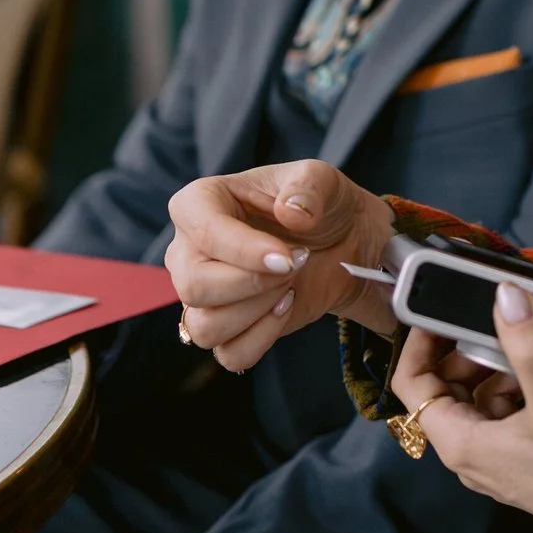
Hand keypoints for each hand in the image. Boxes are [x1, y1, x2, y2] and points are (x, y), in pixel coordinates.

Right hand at [166, 160, 396, 370]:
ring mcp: (202, 296)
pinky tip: (286, 307)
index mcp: (199, 203)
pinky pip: (229, 353)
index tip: (286, 257)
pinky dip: (262, 337)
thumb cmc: (318, 205)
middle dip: (253, 283)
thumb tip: (291, 213)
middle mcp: (188, 252)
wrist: (343, 243)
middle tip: (294, 264)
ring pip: (205, 326)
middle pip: (194, 285)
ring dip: (258, 311)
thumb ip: (308, 186)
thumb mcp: (321, 178)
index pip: (201, 230)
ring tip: (289, 284)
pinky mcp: (226, 330)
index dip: (242, 249)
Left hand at [391, 281, 532, 532]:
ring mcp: (499, 458)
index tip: (441, 311)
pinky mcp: (526, 457)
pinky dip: (521, 387)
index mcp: (460, 443)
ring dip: (499, 369)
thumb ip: (530, 346)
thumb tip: (506, 294)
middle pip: (446, 388)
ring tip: (532, 352)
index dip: (419, 344)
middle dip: (468, 353)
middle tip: (501, 328)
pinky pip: (508, 411)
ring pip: (480, 397)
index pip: (411, 385)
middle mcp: (471, 454)